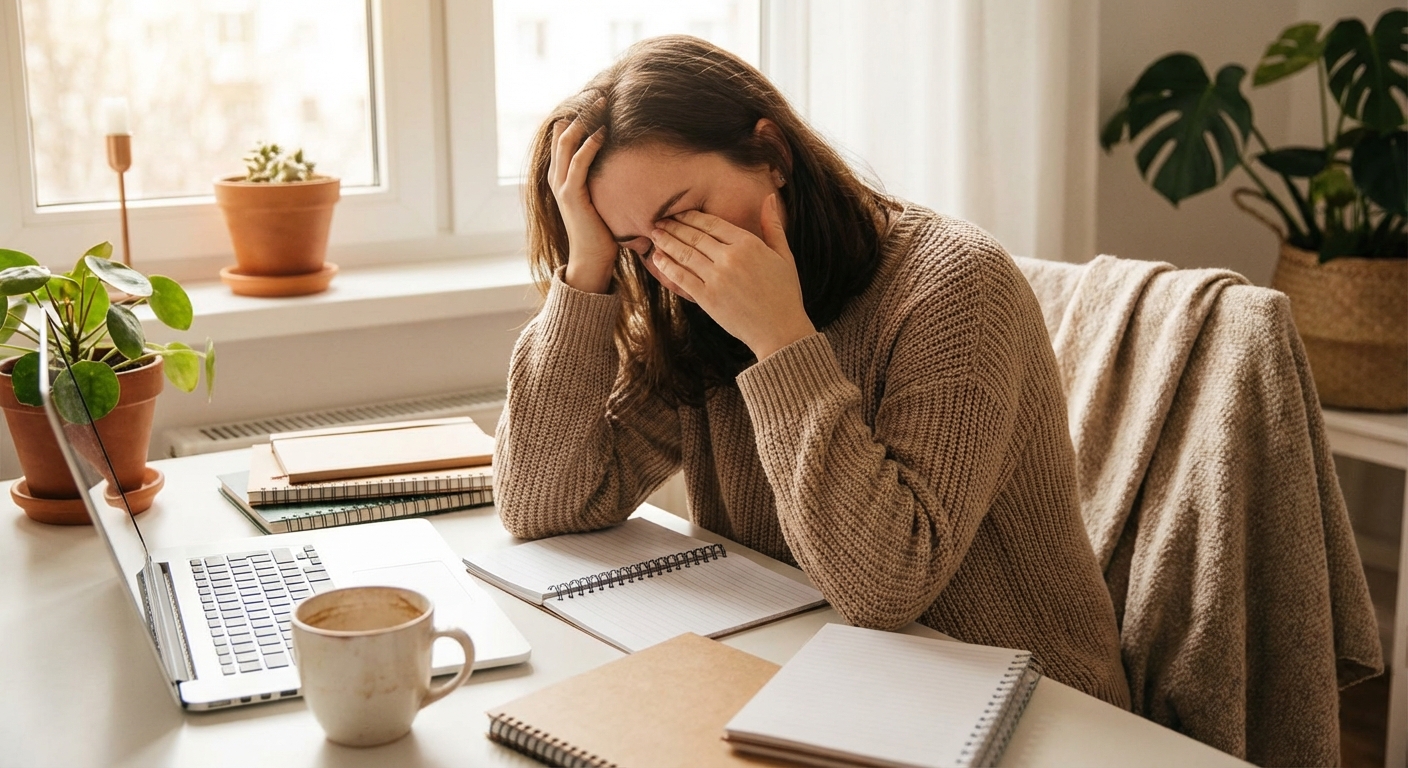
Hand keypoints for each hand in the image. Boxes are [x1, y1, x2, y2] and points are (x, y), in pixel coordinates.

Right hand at [549, 103, 616, 293]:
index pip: (564, 138)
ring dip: (586, 120)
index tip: (596, 99)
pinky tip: (604, 132)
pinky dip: (590, 145)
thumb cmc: (601, 232)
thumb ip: (603, 179)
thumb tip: (623, 163)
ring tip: (602, 102)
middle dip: (581, 111)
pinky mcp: (572, 196)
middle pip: (564, 133)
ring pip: (568, 143)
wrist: (591, 260)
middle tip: (600, 93)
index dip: (578, 116)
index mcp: (562, 176)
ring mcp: (562, 186)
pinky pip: (579, 163)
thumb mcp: (601, 198)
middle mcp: (557, 177)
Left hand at [649, 194, 815, 360]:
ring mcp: (717, 278)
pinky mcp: (707, 298)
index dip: (692, 216)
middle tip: (659, 220)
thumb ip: (773, 226)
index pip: (712, 223)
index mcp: (749, 244)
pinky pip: (682, 277)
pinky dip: (667, 266)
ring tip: (655, 235)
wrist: (780, 331)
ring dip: (666, 242)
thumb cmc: (785, 293)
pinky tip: (658, 259)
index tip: (679, 212)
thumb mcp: (784, 256)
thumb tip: (769, 197)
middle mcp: (730, 257)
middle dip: (674, 226)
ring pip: (685, 254)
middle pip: (695, 236)